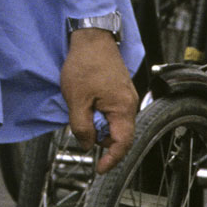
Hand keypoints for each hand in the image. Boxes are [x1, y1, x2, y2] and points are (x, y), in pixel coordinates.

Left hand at [62, 28, 137, 172]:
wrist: (91, 37)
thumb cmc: (85, 64)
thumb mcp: (76, 99)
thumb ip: (81, 126)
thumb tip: (86, 144)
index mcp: (123, 108)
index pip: (123, 143)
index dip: (112, 160)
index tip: (100, 169)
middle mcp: (129, 103)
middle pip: (119, 135)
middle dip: (100, 138)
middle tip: (82, 129)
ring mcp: (126, 96)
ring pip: (114, 123)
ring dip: (98, 124)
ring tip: (82, 109)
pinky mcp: (119, 90)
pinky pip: (112, 111)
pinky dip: (99, 114)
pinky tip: (86, 104)